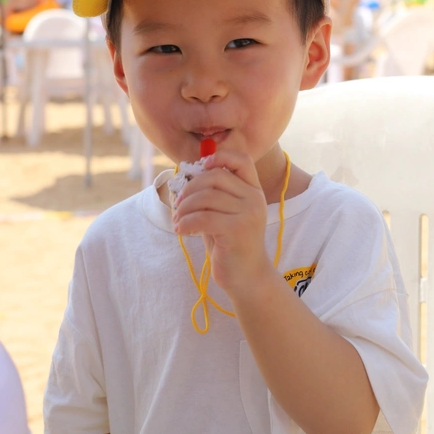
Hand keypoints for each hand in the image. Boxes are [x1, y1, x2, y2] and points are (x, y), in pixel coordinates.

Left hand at [173, 149, 270, 295]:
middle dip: (190, 188)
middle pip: (216, 177)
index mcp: (254, 190)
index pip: (241, 160)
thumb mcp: (226, 213)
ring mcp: (248, 214)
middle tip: (178, 204)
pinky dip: (186, 223)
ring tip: (178, 220)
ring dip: (185, 208)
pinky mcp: (237, 230)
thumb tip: (189, 174)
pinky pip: (203, 218)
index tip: (202, 166)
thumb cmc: (231, 243)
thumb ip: (214, 194)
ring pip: (206, 197)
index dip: (220, 156)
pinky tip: (181, 230)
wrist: (247, 277)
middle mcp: (254, 198)